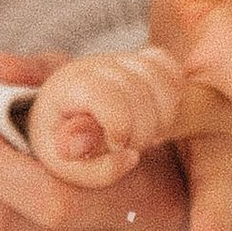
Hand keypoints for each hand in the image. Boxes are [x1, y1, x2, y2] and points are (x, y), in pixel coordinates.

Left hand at [23, 42, 185, 188]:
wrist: (59, 117)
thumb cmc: (63, 144)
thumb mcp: (69, 168)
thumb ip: (96, 171)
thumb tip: (131, 157)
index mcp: (68, 88)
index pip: (105, 95)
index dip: (120, 125)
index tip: (116, 145)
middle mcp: (94, 67)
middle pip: (138, 91)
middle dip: (142, 131)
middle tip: (129, 147)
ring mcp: (118, 60)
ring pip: (159, 79)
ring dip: (161, 117)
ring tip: (144, 135)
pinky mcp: (139, 60)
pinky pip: (168, 67)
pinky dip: (172, 95)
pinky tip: (157, 116)